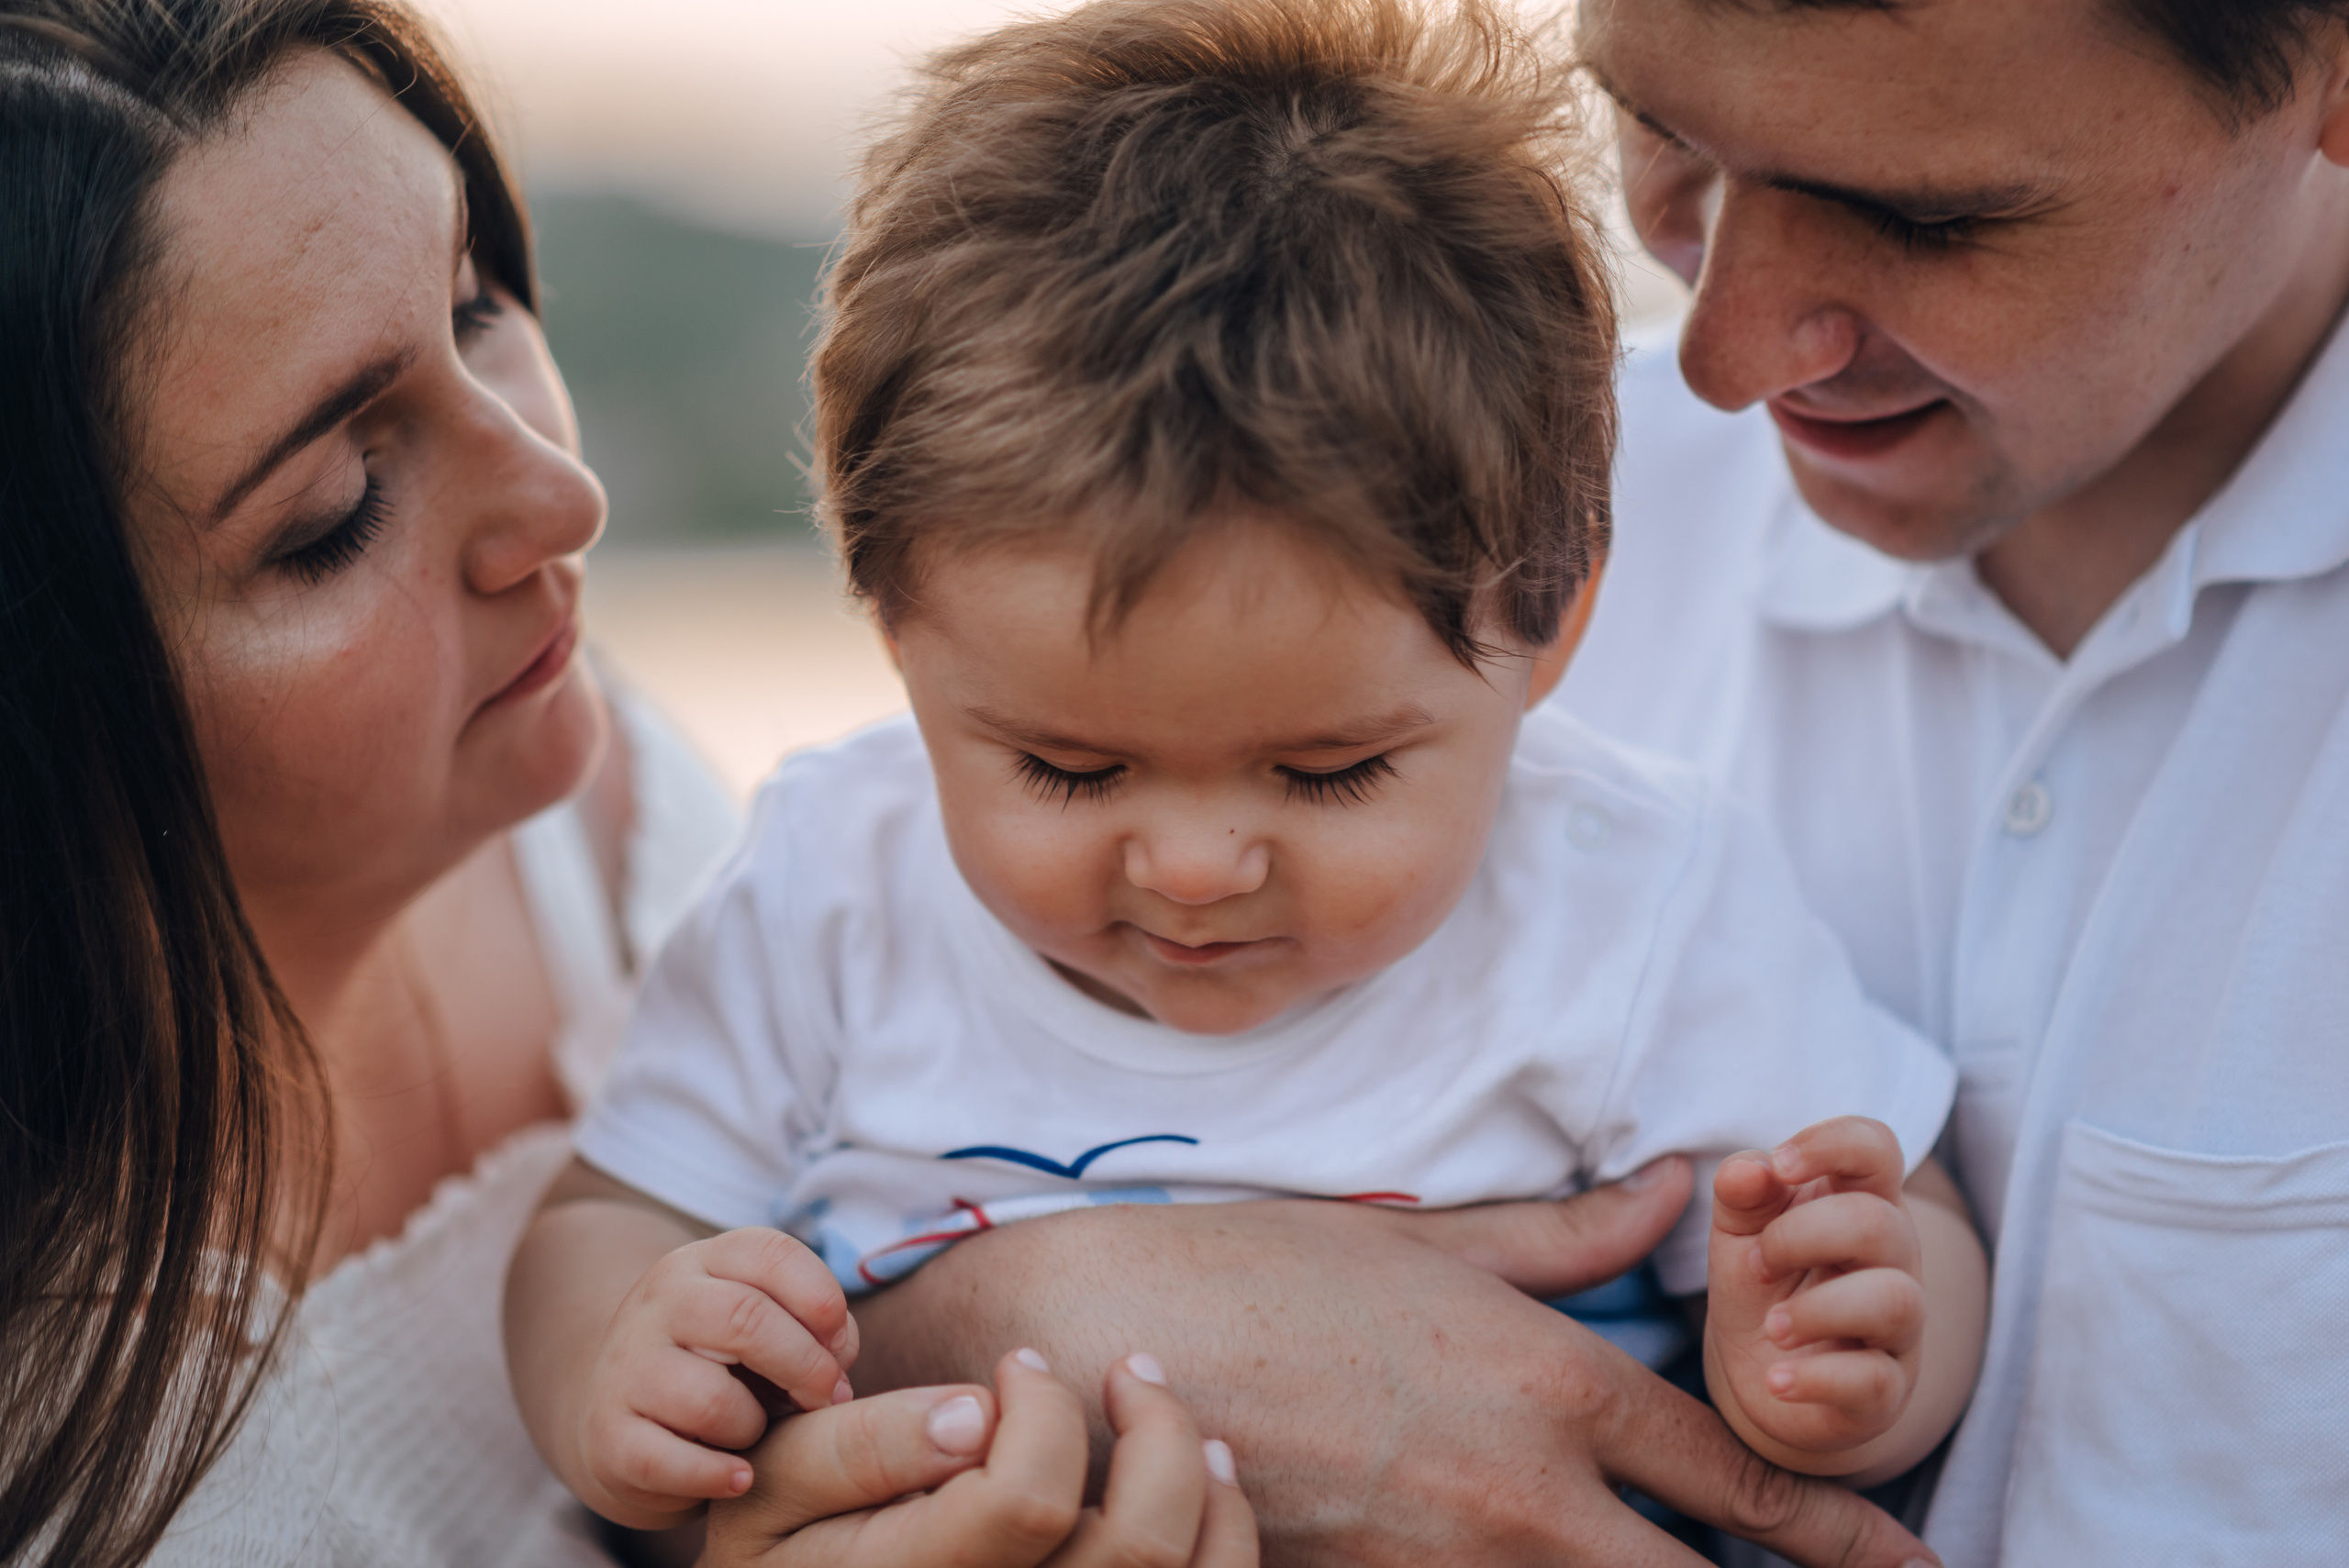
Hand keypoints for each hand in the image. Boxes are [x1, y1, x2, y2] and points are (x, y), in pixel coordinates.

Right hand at [578, 1227, 858, 1519]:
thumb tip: (836, 1368)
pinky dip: (717, 1476)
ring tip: (756, 1435)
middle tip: (827, 1399)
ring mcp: (627, 1367)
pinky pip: (671, 1462)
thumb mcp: (764, 1330)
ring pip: (710, 1399)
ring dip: (753, 1426)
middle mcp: (661, 1302)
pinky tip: (739, 1478)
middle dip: (806, 1366)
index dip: (822, 1300)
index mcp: (705, 1262)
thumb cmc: (721, 1370)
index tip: (840, 1345)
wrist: (618, 1414)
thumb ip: (812, 1332)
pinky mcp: (607, 1434)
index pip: (771, 1254)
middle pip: (746, 1318)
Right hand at [703, 1349, 1256, 1566]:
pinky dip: (1226, 1529)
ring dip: (1205, 1477)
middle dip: (1155, 1427)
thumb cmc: (780, 1545)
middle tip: (1126, 1368)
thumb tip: (976, 1415)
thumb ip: (858, 1448)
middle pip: (1137, 1544)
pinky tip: (1207, 1475)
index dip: (1042, 1410)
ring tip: (1166, 1408)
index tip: (1018, 1364)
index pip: (1031, 1500)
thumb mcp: (770, 1489)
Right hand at [849, 1176, 1939, 1566]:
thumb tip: (1674, 1192)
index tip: (1911, 1560)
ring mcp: (1449, 1565)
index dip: (1844, 1532)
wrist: (1096, 1344)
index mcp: (1549, 1385)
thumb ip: (1568, 1236)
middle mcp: (1523, 1495)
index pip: (1740, 1477)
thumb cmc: (1262, 1270)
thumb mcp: (1430, 1241)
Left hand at [1705, 1117, 1925, 1468]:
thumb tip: (1749, 1170)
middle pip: (1879, 1223)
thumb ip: (1742, 1193)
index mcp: (1860, 1201)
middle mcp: (1893, 1260)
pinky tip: (1777, 1380)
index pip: (1877, 1147)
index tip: (1779, 1166)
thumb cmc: (1764, 1283)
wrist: (1763, 1373)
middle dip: (1801, 1236)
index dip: (1832, 1144)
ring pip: (1895, 1300)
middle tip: (1758, 1263)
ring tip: (1773, 1327)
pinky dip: (1816, 1379)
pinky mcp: (1887, 1390)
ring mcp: (1898, 1328)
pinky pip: (1874, 1381)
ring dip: (1817, 1310)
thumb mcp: (1739, 1231)